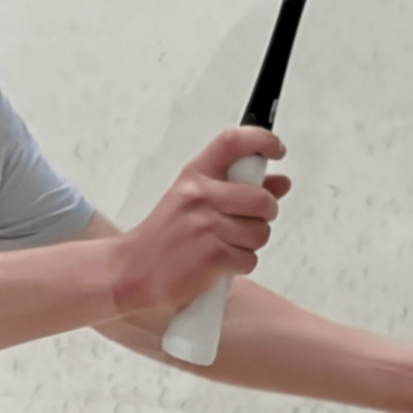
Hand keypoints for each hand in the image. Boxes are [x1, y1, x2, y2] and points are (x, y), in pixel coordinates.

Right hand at [112, 127, 289, 315]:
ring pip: (260, 233)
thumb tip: (281, 183)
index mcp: (195, 176)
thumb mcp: (195, 203)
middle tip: (250, 221)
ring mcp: (205, 225)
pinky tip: (218, 264)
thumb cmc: (165, 238)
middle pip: (261, 199)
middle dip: (266, 215)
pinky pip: (250, 259)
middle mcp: (200, 196)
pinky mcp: (211, 256)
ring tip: (226, 245)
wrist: (132, 271)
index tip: (277, 149)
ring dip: (250, 245)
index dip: (262, 140)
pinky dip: (239, 266)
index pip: (232, 142)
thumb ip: (239, 190)